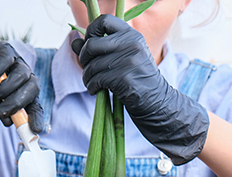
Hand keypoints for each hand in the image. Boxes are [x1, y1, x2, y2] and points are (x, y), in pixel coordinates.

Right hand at [0, 35, 42, 131]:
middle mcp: (25, 77)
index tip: (35, 129)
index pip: (36, 105)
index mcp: (24, 93)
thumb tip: (9, 121)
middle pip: (33, 87)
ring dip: (6, 89)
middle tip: (3, 110)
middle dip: (19, 102)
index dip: (37, 117)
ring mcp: (17, 62)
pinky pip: (7, 60)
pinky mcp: (5, 49)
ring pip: (22, 74)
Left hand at [72, 15, 209, 164]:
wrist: (156, 101)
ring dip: (87, 77)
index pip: (104, 20)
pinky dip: (92, 86)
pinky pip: (97, 79)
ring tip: (91, 82)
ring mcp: (129, 61)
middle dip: (84, 58)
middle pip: (92, 44)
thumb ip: (98, 49)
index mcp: (132, 35)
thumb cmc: (136, 79)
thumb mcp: (121, 58)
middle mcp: (131, 44)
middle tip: (87, 68)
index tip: (89, 43)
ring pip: (92, 65)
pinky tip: (95, 90)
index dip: (91, 30)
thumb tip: (74, 43)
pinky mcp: (124, 78)